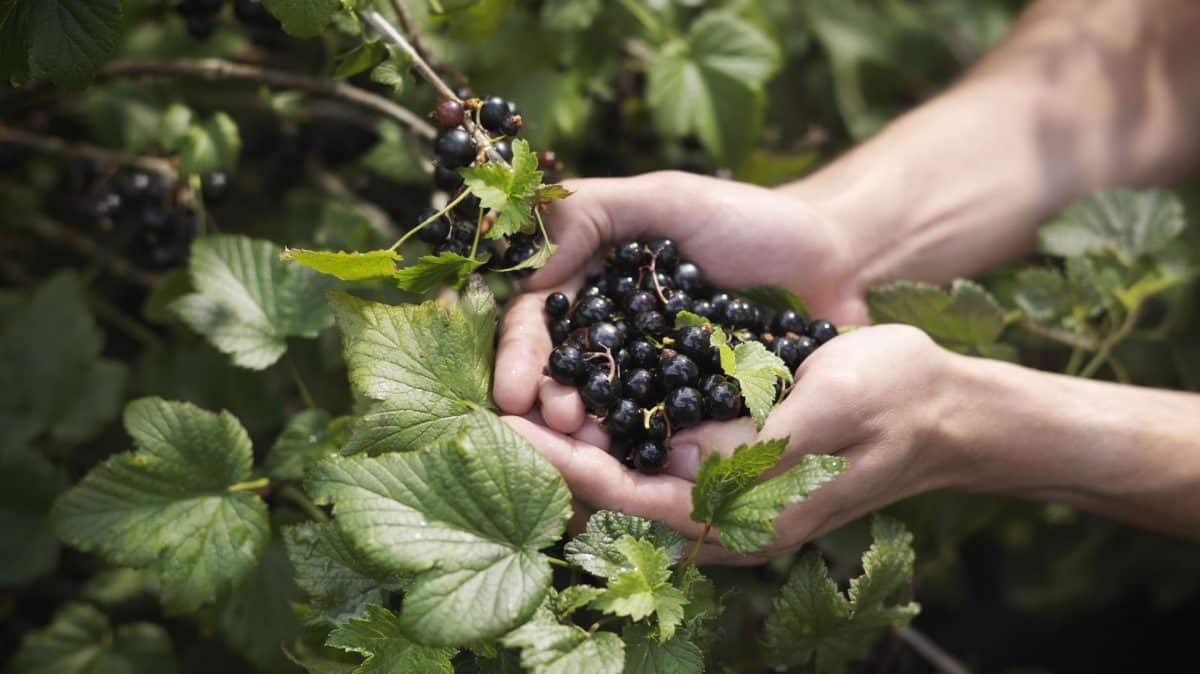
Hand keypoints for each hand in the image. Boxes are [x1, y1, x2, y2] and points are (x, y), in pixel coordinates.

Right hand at [494, 171, 865, 434]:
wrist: (836, 259)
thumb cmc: (750, 219)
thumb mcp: (667, 198)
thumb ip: (591, 212)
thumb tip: (527, 268)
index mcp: (591, 289)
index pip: (537, 325)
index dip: (522, 358)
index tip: (514, 391)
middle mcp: (613, 341)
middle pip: (563, 379)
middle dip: (550, 405)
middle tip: (559, 424)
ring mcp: (654, 383)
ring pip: (607, 416)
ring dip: (589, 438)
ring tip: (587, 450)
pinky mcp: (697, 416)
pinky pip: (664, 439)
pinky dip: (646, 454)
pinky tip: (638, 468)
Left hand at [503, 325, 958, 563]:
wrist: (940, 403)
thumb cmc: (892, 402)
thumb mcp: (824, 413)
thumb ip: (748, 446)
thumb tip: (667, 461)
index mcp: (742, 519)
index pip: (630, 501)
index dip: (565, 467)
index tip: (510, 431)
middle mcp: (722, 515)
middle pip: (616, 493)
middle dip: (555, 454)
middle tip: (494, 407)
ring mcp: (723, 487)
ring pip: (629, 469)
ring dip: (577, 434)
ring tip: (521, 392)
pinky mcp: (727, 456)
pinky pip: (655, 446)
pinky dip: (615, 420)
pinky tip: (582, 382)